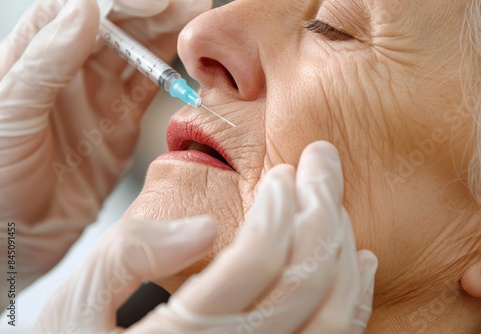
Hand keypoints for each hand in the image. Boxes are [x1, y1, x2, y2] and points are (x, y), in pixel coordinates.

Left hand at [0, 0, 210, 305]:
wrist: (18, 233)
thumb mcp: (10, 114)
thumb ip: (46, 61)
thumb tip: (85, 9)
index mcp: (35, 55)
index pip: (81, 8)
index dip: (119, 0)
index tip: (152, 1)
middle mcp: (69, 69)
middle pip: (117, 24)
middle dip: (154, 10)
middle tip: (190, 5)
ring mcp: (98, 95)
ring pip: (139, 51)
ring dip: (168, 34)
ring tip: (198, 23)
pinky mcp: (120, 123)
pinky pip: (149, 90)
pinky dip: (171, 75)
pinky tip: (188, 65)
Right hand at [31, 141, 376, 332]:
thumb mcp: (75, 301)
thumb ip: (129, 255)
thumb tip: (202, 225)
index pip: (257, 264)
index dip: (278, 208)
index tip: (280, 174)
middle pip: (305, 282)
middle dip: (322, 210)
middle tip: (322, 163)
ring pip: (332, 315)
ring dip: (341, 247)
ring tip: (334, 201)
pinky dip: (355, 297)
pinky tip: (358, 260)